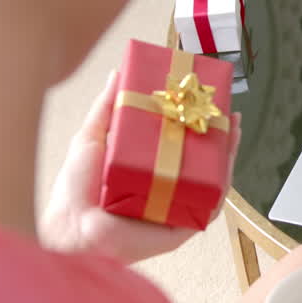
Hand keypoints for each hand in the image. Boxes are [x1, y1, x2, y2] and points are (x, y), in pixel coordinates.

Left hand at [39, 69, 241, 262]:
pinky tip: (225, 166)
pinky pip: (209, 207)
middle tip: (228, 112)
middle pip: (203, 160)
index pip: (181, 142)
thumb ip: (105, 107)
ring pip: (212, 181)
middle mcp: (164, 188)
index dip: (198, 121)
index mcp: (147, 168)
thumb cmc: (73, 191)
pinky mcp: (181, 228)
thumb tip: (117, 74)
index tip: (206, 99)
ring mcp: (175, 208)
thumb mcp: (91, 137)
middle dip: (220, 136)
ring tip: (232, 130)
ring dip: (227, 156)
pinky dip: (220, 187)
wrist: (69, 228)